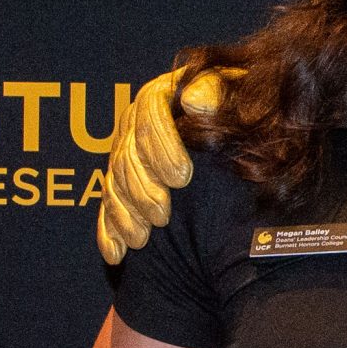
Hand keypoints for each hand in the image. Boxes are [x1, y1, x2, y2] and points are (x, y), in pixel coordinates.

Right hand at [95, 67, 230, 263]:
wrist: (235, 127)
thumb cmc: (238, 109)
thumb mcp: (233, 93)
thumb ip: (215, 92)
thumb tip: (196, 104)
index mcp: (159, 97)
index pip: (150, 115)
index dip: (163, 147)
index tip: (183, 177)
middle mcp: (134, 124)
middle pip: (128, 155)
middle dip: (143, 189)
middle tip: (162, 216)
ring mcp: (123, 155)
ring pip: (114, 184)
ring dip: (125, 214)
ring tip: (142, 239)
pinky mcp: (119, 185)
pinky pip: (107, 208)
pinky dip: (109, 232)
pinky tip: (116, 255)